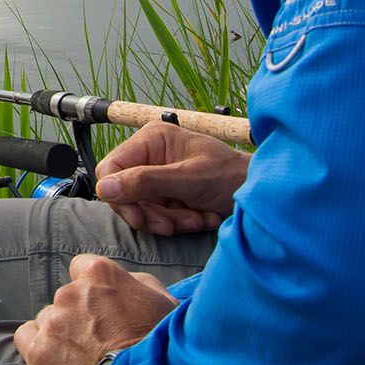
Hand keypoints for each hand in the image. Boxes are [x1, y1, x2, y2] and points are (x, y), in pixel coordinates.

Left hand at [14, 254, 180, 364]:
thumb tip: (128, 282)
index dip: (93, 290)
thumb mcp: (164, 303)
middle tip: (100, 342)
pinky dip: (39, 347)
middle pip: (66, 298)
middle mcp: (71, 292)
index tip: (104, 309)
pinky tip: (58, 363)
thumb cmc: (163, 347)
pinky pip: (26, 338)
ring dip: (61, 335)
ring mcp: (53, 322)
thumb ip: (139, 284)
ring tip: (84, 360)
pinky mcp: (39, 352)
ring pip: (48, 320)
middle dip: (79, 316)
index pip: (82, 268)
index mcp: (99, 274)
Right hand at [95, 121, 249, 235]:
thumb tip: (104, 188)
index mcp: (151, 139)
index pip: (111, 169)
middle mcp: (150, 155)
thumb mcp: (189, 179)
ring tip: (196, 219)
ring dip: (168, 220)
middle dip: (151, 213)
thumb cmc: (231, 177)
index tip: (140, 218)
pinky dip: (176, 222)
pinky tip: (199, 219)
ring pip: (140, 208)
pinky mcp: (167, 194)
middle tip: (175, 224)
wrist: (259, 194)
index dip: (120, 196)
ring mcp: (158, 175)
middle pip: (124, 192)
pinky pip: (156, 215)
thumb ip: (146, 182)